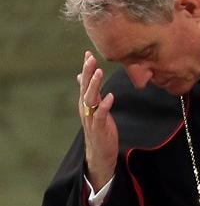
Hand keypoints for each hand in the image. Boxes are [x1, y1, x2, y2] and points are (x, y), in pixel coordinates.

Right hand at [76, 50, 118, 188]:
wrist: (100, 153)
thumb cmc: (99, 128)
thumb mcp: (94, 108)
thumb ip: (90, 92)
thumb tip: (82, 76)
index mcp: (86, 103)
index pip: (84, 82)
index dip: (86, 68)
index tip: (88, 53)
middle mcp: (86, 108)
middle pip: (85, 87)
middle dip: (88, 72)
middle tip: (91, 58)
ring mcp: (91, 118)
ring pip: (90, 99)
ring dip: (94, 85)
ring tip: (99, 72)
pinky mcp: (99, 127)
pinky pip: (101, 114)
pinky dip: (105, 105)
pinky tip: (111, 96)